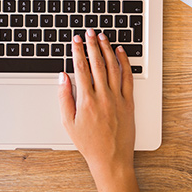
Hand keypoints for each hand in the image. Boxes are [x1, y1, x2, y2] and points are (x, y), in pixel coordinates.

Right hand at [58, 29, 138, 191]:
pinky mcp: (129, 102)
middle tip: (89, 32)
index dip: (77, 51)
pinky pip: (127, 77)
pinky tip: (120, 52)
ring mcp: (118, 98)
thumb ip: (64, 98)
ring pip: (113, 67)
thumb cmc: (89, 143)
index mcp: (86, 100)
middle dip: (92, 45)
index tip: (76, 40)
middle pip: (97, 63)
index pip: (81, 68)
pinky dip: (124, 62)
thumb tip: (62, 77)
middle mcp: (103, 96)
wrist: (111, 159)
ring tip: (103, 37)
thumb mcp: (68, 123)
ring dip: (107, 49)